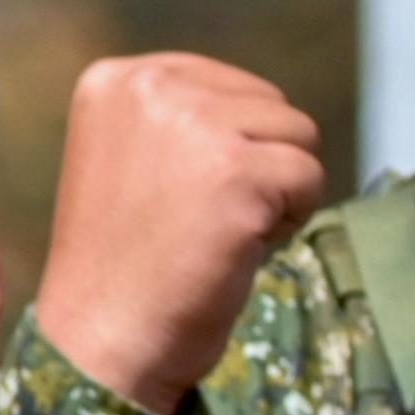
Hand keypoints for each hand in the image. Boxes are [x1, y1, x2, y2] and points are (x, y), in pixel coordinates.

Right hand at [36, 54, 328, 414]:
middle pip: (274, 107)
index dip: (234, 147)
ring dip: (280, 192)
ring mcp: (197, 126)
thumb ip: (185, 119)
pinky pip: (311, 178)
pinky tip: (238, 246)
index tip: (183, 195)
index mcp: (120, 79)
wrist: (103, 335)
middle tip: (206, 219)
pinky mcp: (239, 172)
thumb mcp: (134, 157)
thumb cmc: (128, 260)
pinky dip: (291, 221)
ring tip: (221, 230)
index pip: (233, 86)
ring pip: (300, 138)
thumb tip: (267, 110)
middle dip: (261, 166)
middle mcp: (154, 88)